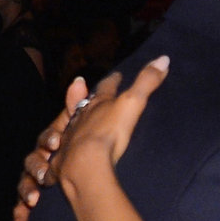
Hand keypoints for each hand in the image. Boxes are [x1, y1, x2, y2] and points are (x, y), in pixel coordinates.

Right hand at [13, 76, 88, 220]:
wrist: (92, 183)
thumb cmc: (91, 149)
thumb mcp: (89, 127)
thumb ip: (81, 105)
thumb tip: (79, 80)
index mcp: (56, 143)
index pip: (48, 137)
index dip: (51, 139)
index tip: (58, 143)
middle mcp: (43, 160)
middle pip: (32, 159)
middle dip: (38, 165)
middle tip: (47, 173)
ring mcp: (37, 181)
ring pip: (24, 182)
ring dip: (28, 189)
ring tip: (35, 198)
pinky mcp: (33, 202)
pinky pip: (21, 208)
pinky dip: (20, 217)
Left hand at [53, 58, 168, 188]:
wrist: (84, 162)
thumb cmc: (109, 132)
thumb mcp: (132, 103)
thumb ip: (146, 82)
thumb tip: (164, 58)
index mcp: (97, 105)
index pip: (106, 87)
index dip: (112, 80)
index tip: (116, 75)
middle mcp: (80, 118)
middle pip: (83, 104)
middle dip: (86, 98)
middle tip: (84, 90)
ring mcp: (69, 138)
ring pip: (69, 126)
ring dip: (72, 124)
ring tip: (73, 124)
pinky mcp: (62, 160)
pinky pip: (58, 155)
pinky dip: (58, 153)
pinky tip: (55, 157)